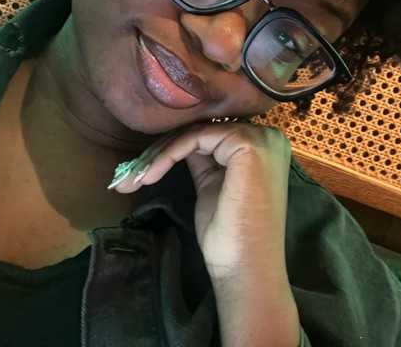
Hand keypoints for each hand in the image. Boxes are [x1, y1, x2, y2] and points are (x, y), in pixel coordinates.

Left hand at [109, 120, 292, 281]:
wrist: (244, 268)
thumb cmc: (230, 235)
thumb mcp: (213, 184)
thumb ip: (204, 158)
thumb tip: (182, 140)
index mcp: (265, 146)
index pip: (212, 135)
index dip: (176, 150)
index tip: (144, 170)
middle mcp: (268, 136)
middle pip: (203, 132)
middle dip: (163, 151)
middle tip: (131, 174)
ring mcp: (260, 138)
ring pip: (196, 133)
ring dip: (161, 154)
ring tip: (134, 178)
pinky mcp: (247, 145)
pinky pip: (195, 139)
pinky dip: (169, 155)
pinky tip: (150, 175)